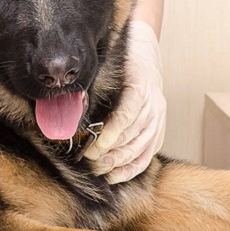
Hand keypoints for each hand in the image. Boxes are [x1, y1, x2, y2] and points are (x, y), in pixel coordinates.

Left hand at [84, 20, 166, 183]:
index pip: (127, 115)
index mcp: (140, 86)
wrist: (145, 55)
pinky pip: (148, 155)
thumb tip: (71, 107)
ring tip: (97, 168)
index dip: (110, 134)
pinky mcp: (159, 130)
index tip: (93, 146)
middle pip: (133, 135)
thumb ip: (93, 88)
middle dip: (110, 152)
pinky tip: (114, 175)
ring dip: (118, 162)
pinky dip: (131, 168)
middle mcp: (154, 104)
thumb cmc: (119, 62)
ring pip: (140, 148)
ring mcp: (159, 118)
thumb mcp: (106, 68)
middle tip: (88, 159)